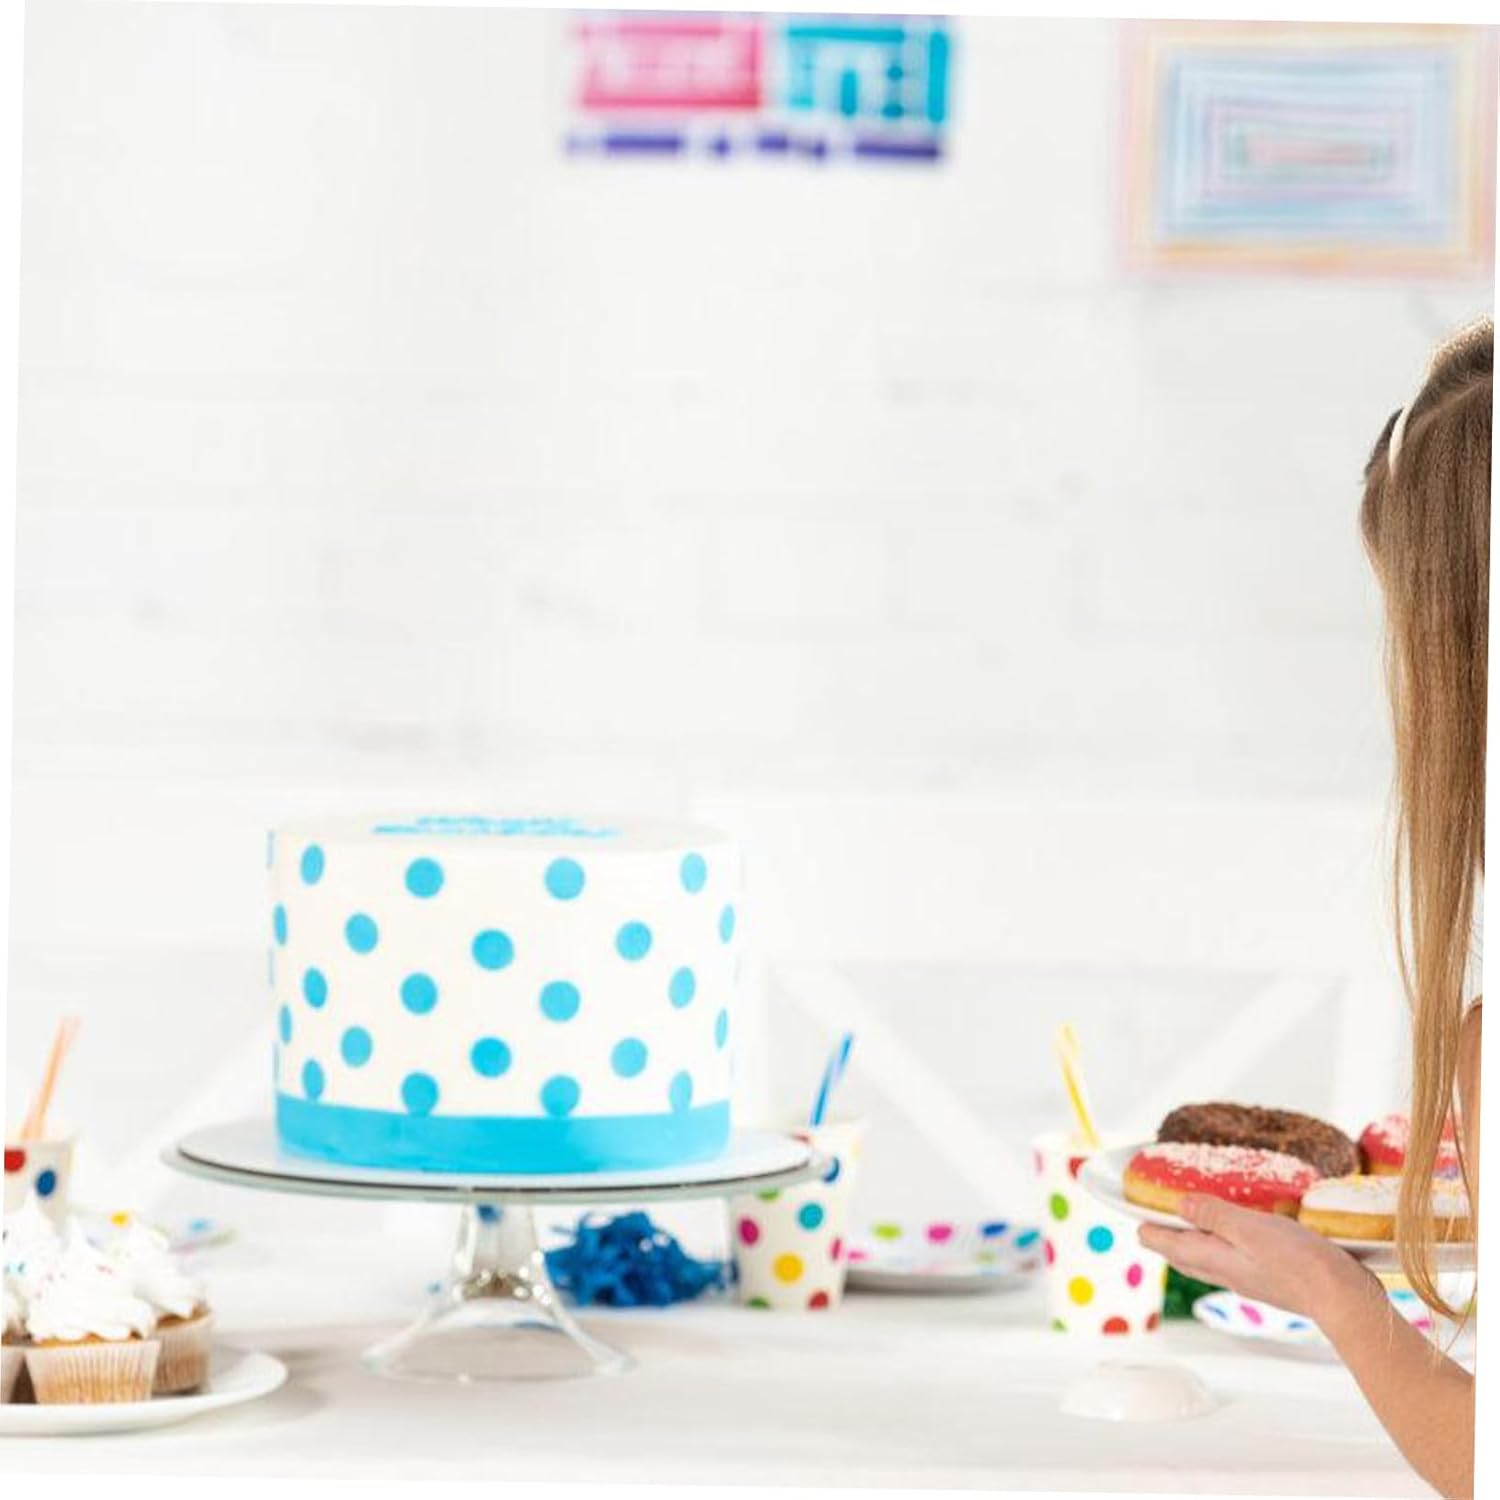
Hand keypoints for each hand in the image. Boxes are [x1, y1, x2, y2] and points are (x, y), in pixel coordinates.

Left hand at [1138, 1194, 1372, 1321]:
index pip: (1166, 1244)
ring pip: (1205, 1260)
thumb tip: (1178, 1204)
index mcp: (1213, 1260)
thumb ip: (1213, 1216)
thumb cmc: (1297, 1262)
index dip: (1147, 1226)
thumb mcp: (1249, 1228)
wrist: (1342, 1299)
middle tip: (1151, 1216)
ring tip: (1185, 1223)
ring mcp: (1246, 1279)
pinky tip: (1232, 1238)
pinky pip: (1230, 1262)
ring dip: (1189, 1242)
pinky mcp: (1268, 1279)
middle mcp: (1224, 1273)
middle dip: (1163, 1236)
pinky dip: (1219, 1246)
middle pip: (1181, 1254)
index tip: (1131, 1210)